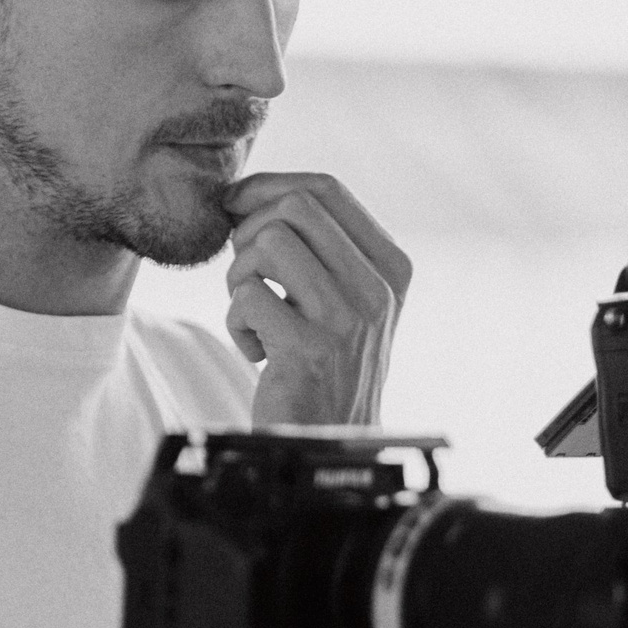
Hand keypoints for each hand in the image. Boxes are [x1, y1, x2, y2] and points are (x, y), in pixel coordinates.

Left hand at [222, 171, 410, 427]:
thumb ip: (316, 244)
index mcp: (391, 266)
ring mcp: (348, 319)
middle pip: (294, 206)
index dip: (267, 186)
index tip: (235, 206)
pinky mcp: (310, 350)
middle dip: (249, 230)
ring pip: (268, 242)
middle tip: (247, 273)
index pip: (326, 188)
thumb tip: (247, 192)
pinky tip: (257, 349)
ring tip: (252, 313)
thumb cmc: (324, 363)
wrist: (332, 442)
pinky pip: (247, 296)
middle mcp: (378, 288)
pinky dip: (236, 322)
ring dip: (240, 276)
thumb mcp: (341, 296)